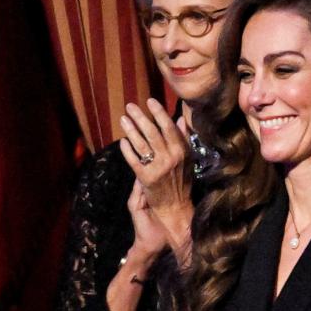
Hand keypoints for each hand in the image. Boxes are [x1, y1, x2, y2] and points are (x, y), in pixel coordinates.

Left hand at [119, 98, 194, 250]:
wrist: (175, 209)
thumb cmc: (182, 183)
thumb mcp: (187, 159)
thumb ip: (183, 139)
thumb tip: (180, 120)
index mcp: (182, 152)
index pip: (169, 128)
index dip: (159, 113)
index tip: (150, 101)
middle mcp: (171, 158)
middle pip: (153, 133)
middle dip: (141, 117)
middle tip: (130, 106)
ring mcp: (158, 168)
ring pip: (142, 144)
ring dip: (131, 130)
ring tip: (123, 119)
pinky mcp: (146, 179)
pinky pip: (134, 160)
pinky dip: (127, 150)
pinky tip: (122, 141)